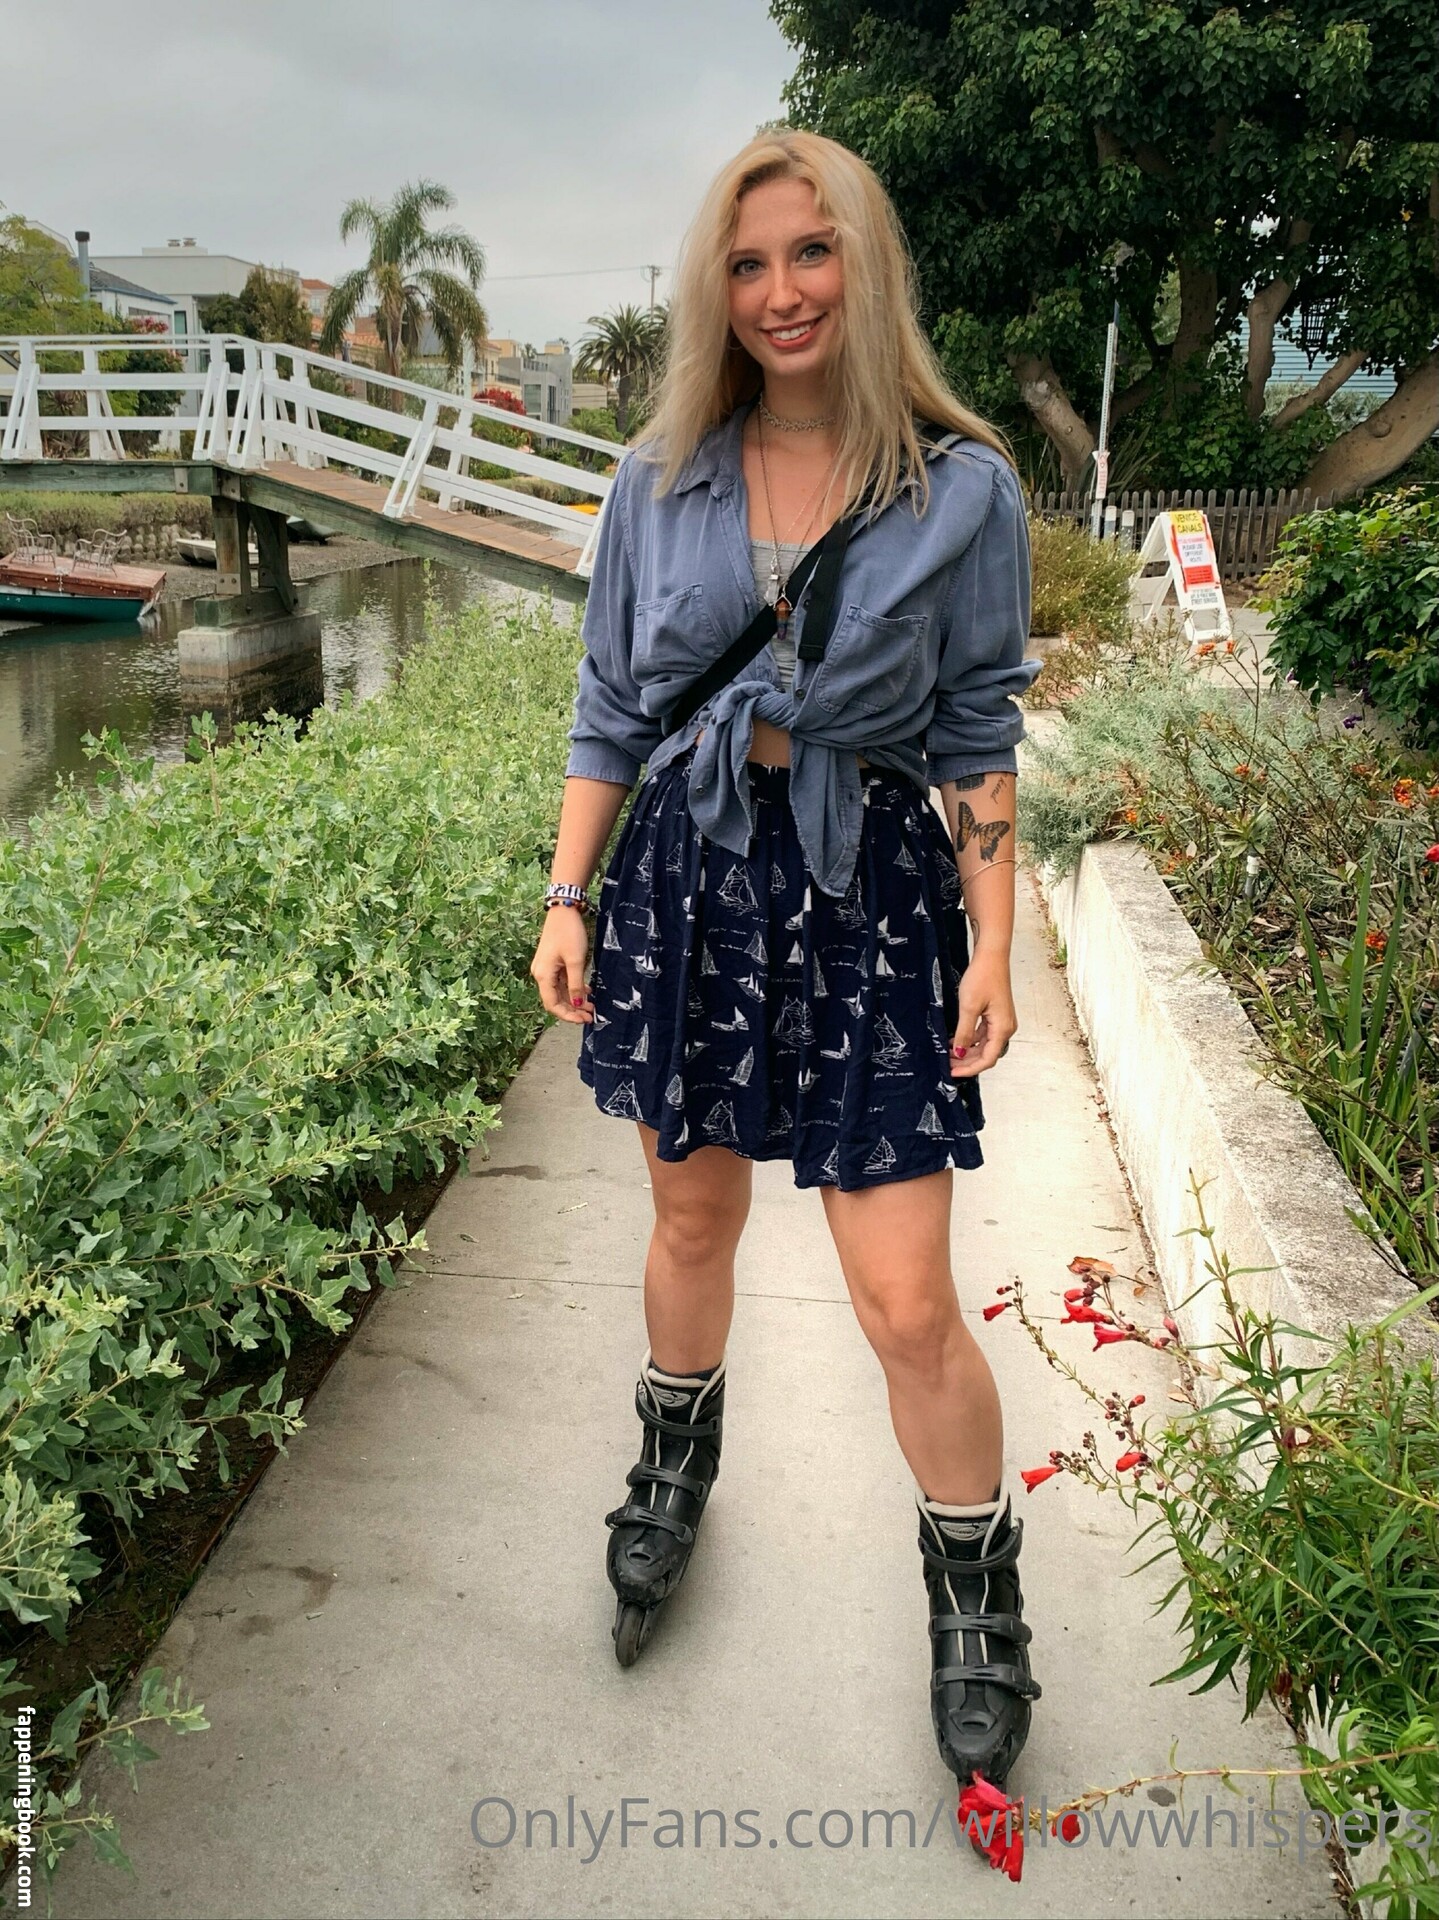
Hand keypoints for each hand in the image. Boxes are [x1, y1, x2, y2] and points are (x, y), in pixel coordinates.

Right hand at [529, 907, 592, 1023]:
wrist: (564, 910)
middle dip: (572, 1010)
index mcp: (543, 975)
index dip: (567, 1015)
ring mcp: (546, 968)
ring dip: (574, 1000)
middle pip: (555, 1000)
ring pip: (559, 992)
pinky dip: (573, 989)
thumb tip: (576, 1005)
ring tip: (592, 1006)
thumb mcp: (576, 961)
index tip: (584, 1020)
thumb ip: (576, 985)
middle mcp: (541, 974)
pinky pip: (561, 982)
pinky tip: (587, 992)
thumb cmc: (568, 933)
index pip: (552, 1004)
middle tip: (591, 1016)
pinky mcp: (552, 963)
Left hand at [949, 949, 1015, 1077]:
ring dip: (966, 1051)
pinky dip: (969, 1040)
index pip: (987, 1059)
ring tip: (947, 1054)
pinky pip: (982, 1034)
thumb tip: (959, 1053)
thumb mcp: (969, 1008)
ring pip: (983, 1045)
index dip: (969, 1068)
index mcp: (1002, 1029)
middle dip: (966, 1061)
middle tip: (946, 1064)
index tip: (952, 1072)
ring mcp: (1001, 1022)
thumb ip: (964, 1033)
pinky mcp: (996, 1015)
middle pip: (986, 1054)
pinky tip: (954, 1041)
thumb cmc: (983, 977)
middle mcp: (1005, 1028)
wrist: (991, 956)